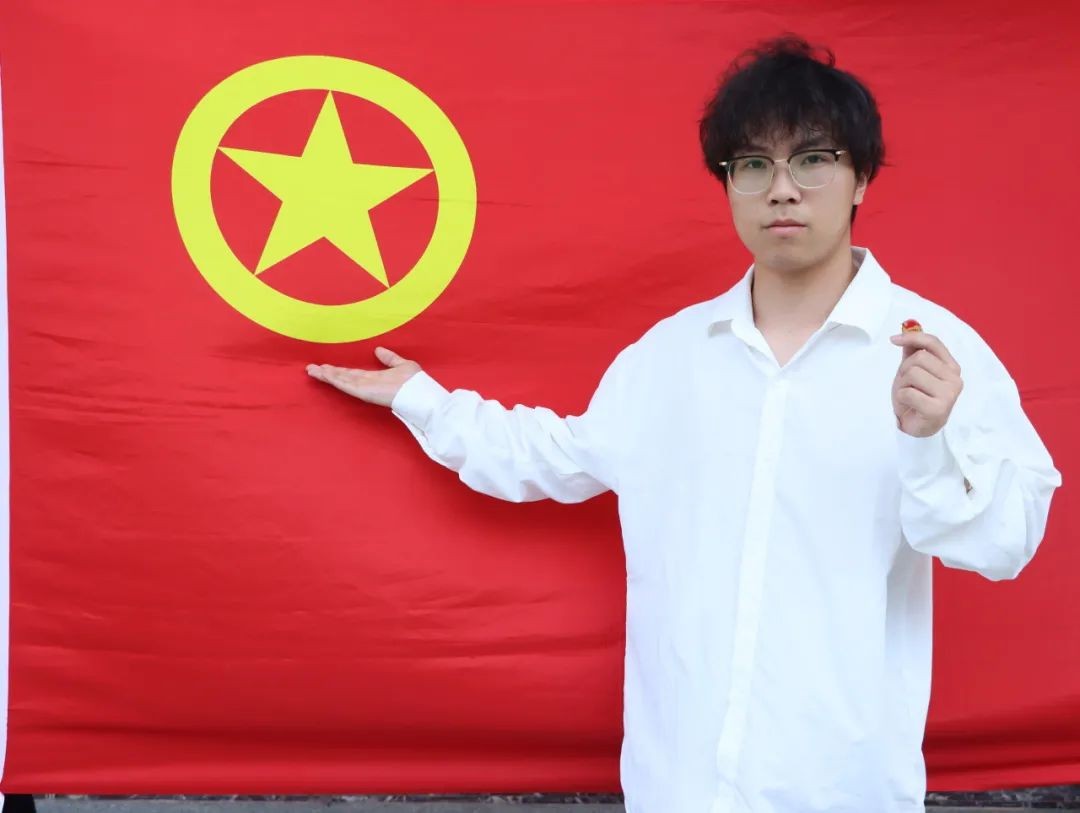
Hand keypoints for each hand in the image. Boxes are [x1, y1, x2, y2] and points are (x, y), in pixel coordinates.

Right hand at [306, 347, 421, 407]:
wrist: (420, 394)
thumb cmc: (414, 382)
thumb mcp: (402, 365)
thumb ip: (390, 358)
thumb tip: (378, 350)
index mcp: (375, 378)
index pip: (354, 374)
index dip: (341, 370)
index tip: (328, 366)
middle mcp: (367, 384)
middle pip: (344, 377)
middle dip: (328, 372)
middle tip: (312, 368)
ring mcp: (364, 388)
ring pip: (341, 380)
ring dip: (327, 375)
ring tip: (312, 370)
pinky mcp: (364, 392)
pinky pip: (346, 384)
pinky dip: (334, 379)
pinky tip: (324, 374)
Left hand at [889, 327, 962, 437]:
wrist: (915, 427)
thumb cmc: (915, 398)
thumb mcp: (913, 371)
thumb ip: (914, 351)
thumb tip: (908, 326)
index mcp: (952, 367)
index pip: (933, 343)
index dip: (912, 337)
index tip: (893, 340)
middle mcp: (955, 379)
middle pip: (918, 358)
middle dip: (904, 370)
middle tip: (906, 385)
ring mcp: (949, 395)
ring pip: (912, 373)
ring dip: (902, 385)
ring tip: (908, 396)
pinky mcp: (938, 410)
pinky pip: (907, 392)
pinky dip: (901, 398)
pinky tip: (909, 406)